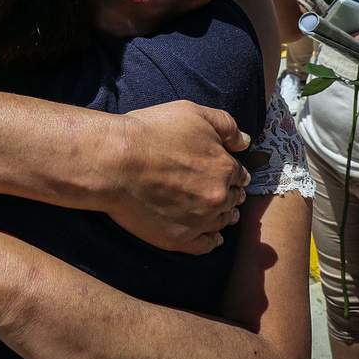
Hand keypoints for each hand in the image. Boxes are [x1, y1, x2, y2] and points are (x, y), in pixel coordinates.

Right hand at [105, 102, 251, 254]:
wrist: (113, 162)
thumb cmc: (149, 133)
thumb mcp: (192, 112)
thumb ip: (226, 125)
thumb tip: (245, 141)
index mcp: (224, 167)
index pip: (240, 174)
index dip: (230, 171)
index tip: (221, 171)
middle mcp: (217, 197)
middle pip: (233, 199)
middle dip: (227, 192)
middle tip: (213, 189)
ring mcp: (199, 221)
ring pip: (222, 222)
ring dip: (220, 215)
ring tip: (208, 210)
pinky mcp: (179, 239)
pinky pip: (206, 246)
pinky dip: (210, 240)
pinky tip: (208, 235)